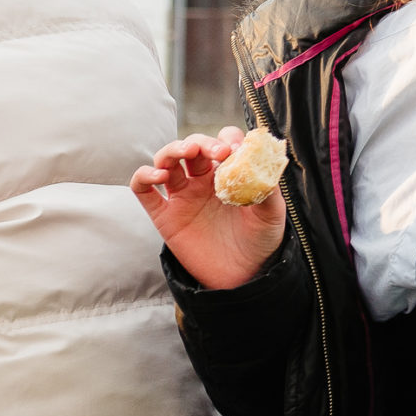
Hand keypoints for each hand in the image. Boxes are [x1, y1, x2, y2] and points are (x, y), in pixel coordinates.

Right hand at [132, 129, 286, 291]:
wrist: (243, 276)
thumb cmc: (260, 240)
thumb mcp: (271, 212)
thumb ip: (267, 187)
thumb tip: (263, 161)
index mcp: (230, 173)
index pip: (224, 142)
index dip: (227, 139)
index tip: (235, 149)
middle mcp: (204, 180)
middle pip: (193, 146)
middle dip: (200, 141)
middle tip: (215, 151)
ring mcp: (182, 196)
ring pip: (166, 160)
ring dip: (172, 150)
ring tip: (185, 152)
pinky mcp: (164, 215)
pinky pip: (143, 189)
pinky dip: (143, 176)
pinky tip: (158, 176)